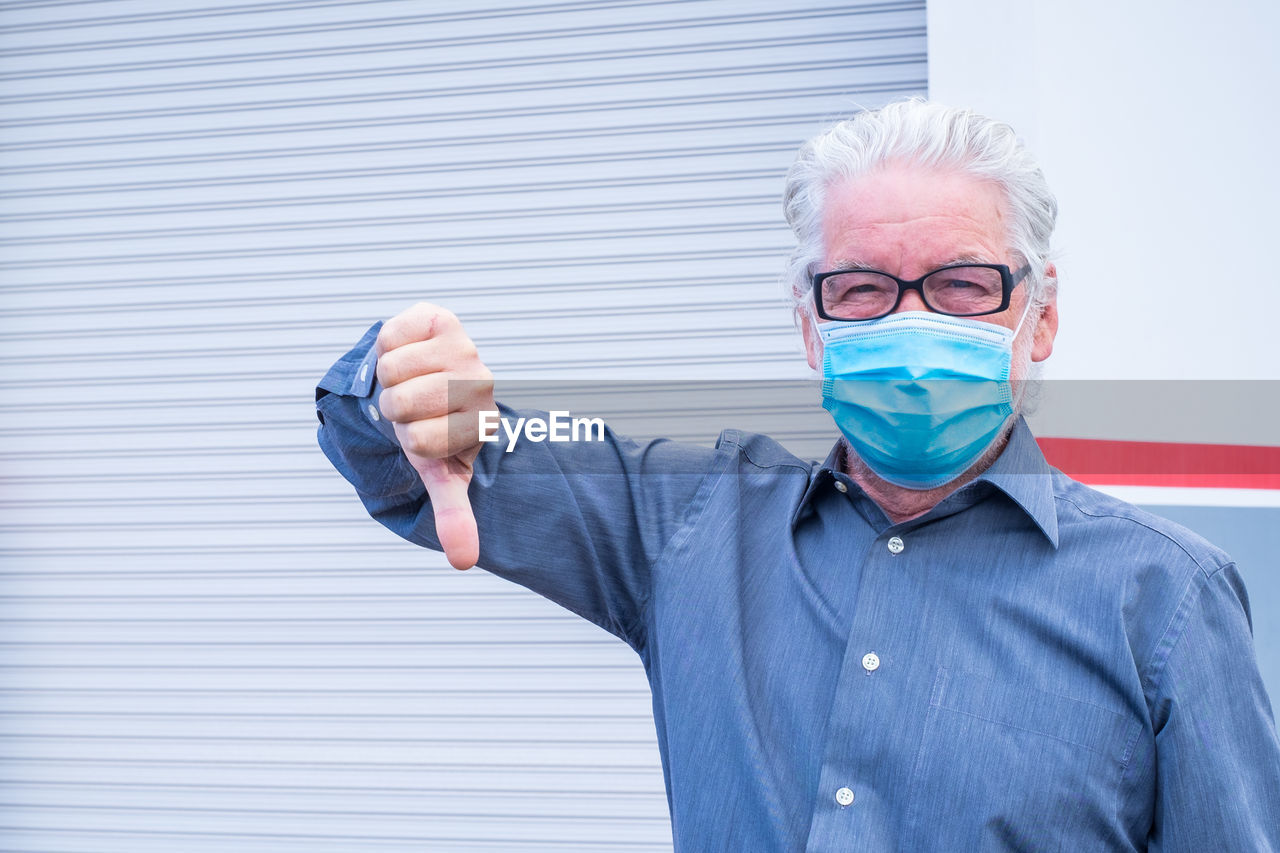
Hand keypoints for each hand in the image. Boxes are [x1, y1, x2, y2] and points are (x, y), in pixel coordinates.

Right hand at [374, 303, 494, 569]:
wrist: (427, 378)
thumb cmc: (432, 428)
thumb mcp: (442, 471)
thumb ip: (454, 514)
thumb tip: (464, 562)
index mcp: (482, 422)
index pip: (421, 443)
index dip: (409, 441)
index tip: (424, 435)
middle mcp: (478, 381)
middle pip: (402, 405)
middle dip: (394, 410)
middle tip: (412, 407)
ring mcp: (461, 346)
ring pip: (391, 371)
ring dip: (388, 379)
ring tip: (408, 381)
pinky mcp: (437, 317)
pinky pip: (389, 337)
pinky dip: (386, 348)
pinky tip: (406, 353)